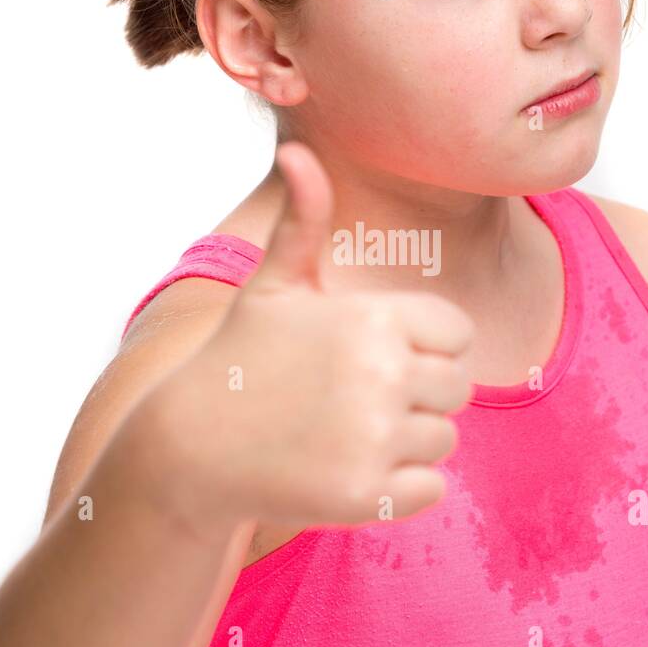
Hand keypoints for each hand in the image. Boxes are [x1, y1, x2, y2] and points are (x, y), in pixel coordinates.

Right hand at [157, 140, 475, 538]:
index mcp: (374, 316)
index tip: (375, 357)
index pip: (458, 334)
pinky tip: (351, 468)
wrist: (188, 447)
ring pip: (444, 439)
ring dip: (407, 441)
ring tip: (346, 433)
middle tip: (356, 400)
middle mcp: (384, 373)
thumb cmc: (238, 359)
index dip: (424, 346)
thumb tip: (296, 151)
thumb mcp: (271, 287)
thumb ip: (301, 223)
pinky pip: (430, 489)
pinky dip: (401, 488)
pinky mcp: (368, 495)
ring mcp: (376, 437)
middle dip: (418, 394)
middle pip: (459, 387)